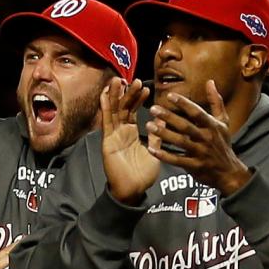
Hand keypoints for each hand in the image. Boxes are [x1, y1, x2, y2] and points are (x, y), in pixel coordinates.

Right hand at [96, 77, 161, 204]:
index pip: (133, 111)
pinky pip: (106, 122)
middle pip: (123, 108)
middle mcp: (121, 132)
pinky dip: (106, 107)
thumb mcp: (155, 151)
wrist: (133, 190)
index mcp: (132, 134)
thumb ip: (157, 136)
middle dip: (127, 93)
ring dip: (116, 96)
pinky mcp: (107, 141)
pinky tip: (106, 95)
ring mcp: (113, 135)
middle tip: (134, 79)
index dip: (138, 99)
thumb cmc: (143, 174)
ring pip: (114, 111)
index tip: (144, 87)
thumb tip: (163, 119)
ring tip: (119, 80)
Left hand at [149, 89, 251, 196]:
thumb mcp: (223, 122)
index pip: (197, 112)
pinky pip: (177, 160)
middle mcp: (206, 138)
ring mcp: (200, 153)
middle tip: (153, 109)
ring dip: (164, 134)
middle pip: (185, 126)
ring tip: (150, 126)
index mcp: (212, 126)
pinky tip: (152, 149)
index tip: (169, 96)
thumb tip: (210, 81)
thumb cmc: (223, 144)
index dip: (183, 103)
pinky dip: (164, 155)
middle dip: (169, 117)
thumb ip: (216, 101)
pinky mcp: (194, 166)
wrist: (229, 172)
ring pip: (180, 142)